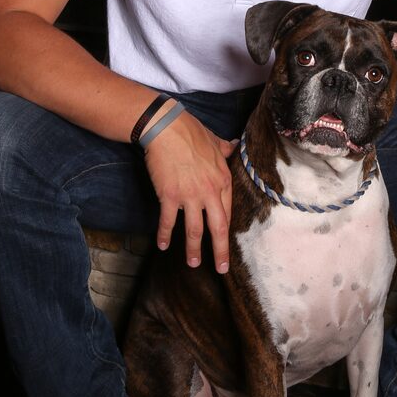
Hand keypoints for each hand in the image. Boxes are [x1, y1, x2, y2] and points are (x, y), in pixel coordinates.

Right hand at [143, 110, 234, 270]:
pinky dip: (165, 235)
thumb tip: (234, 146)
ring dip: (193, 249)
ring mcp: (189, 195)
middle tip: (221, 268)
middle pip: (218, 228)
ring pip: (194, 230)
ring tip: (192, 263)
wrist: (166, 128)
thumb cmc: (190, 132)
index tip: (225, 245)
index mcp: (222, 180)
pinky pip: (168, 221)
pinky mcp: (170, 196)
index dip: (226, 231)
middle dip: (220, 251)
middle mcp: (209, 191)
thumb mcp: (215, 141)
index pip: (227, 212)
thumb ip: (225, 148)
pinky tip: (162, 245)